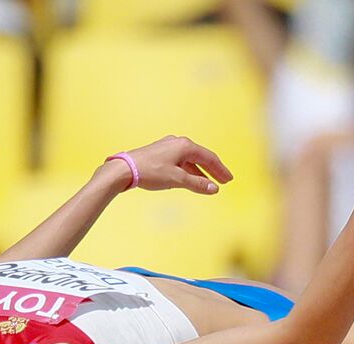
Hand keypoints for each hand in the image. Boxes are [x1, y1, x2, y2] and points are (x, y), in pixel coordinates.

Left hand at [115, 135, 234, 194]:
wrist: (125, 169)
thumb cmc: (150, 171)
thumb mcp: (177, 180)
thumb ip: (197, 184)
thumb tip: (214, 189)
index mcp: (185, 146)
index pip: (209, 158)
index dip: (220, 170)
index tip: (228, 180)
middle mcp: (178, 143)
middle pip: (201, 157)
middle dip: (212, 171)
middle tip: (223, 181)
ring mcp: (168, 147)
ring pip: (190, 161)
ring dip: (200, 173)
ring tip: (208, 184)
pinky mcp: (160, 154)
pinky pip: (180, 162)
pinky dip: (188, 171)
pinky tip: (190, 180)